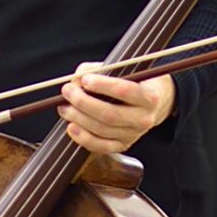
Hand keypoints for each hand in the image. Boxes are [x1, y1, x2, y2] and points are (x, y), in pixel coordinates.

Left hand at [59, 60, 174, 154]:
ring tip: (64, 107)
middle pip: (110, 114)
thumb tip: (76, 80)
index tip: (85, 79)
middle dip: (83, 102)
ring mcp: (134, 134)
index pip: (125, 91)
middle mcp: (144, 118)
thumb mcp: (124, 69)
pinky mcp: (124, 145)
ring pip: (103, 130)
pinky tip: (72, 128)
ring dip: (79, 118)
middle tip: (67, 91)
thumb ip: (99, 70)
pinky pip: (102, 146)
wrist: (153, 103)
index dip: (103, 85)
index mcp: (149, 96)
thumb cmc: (134, 82)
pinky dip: (84, 138)